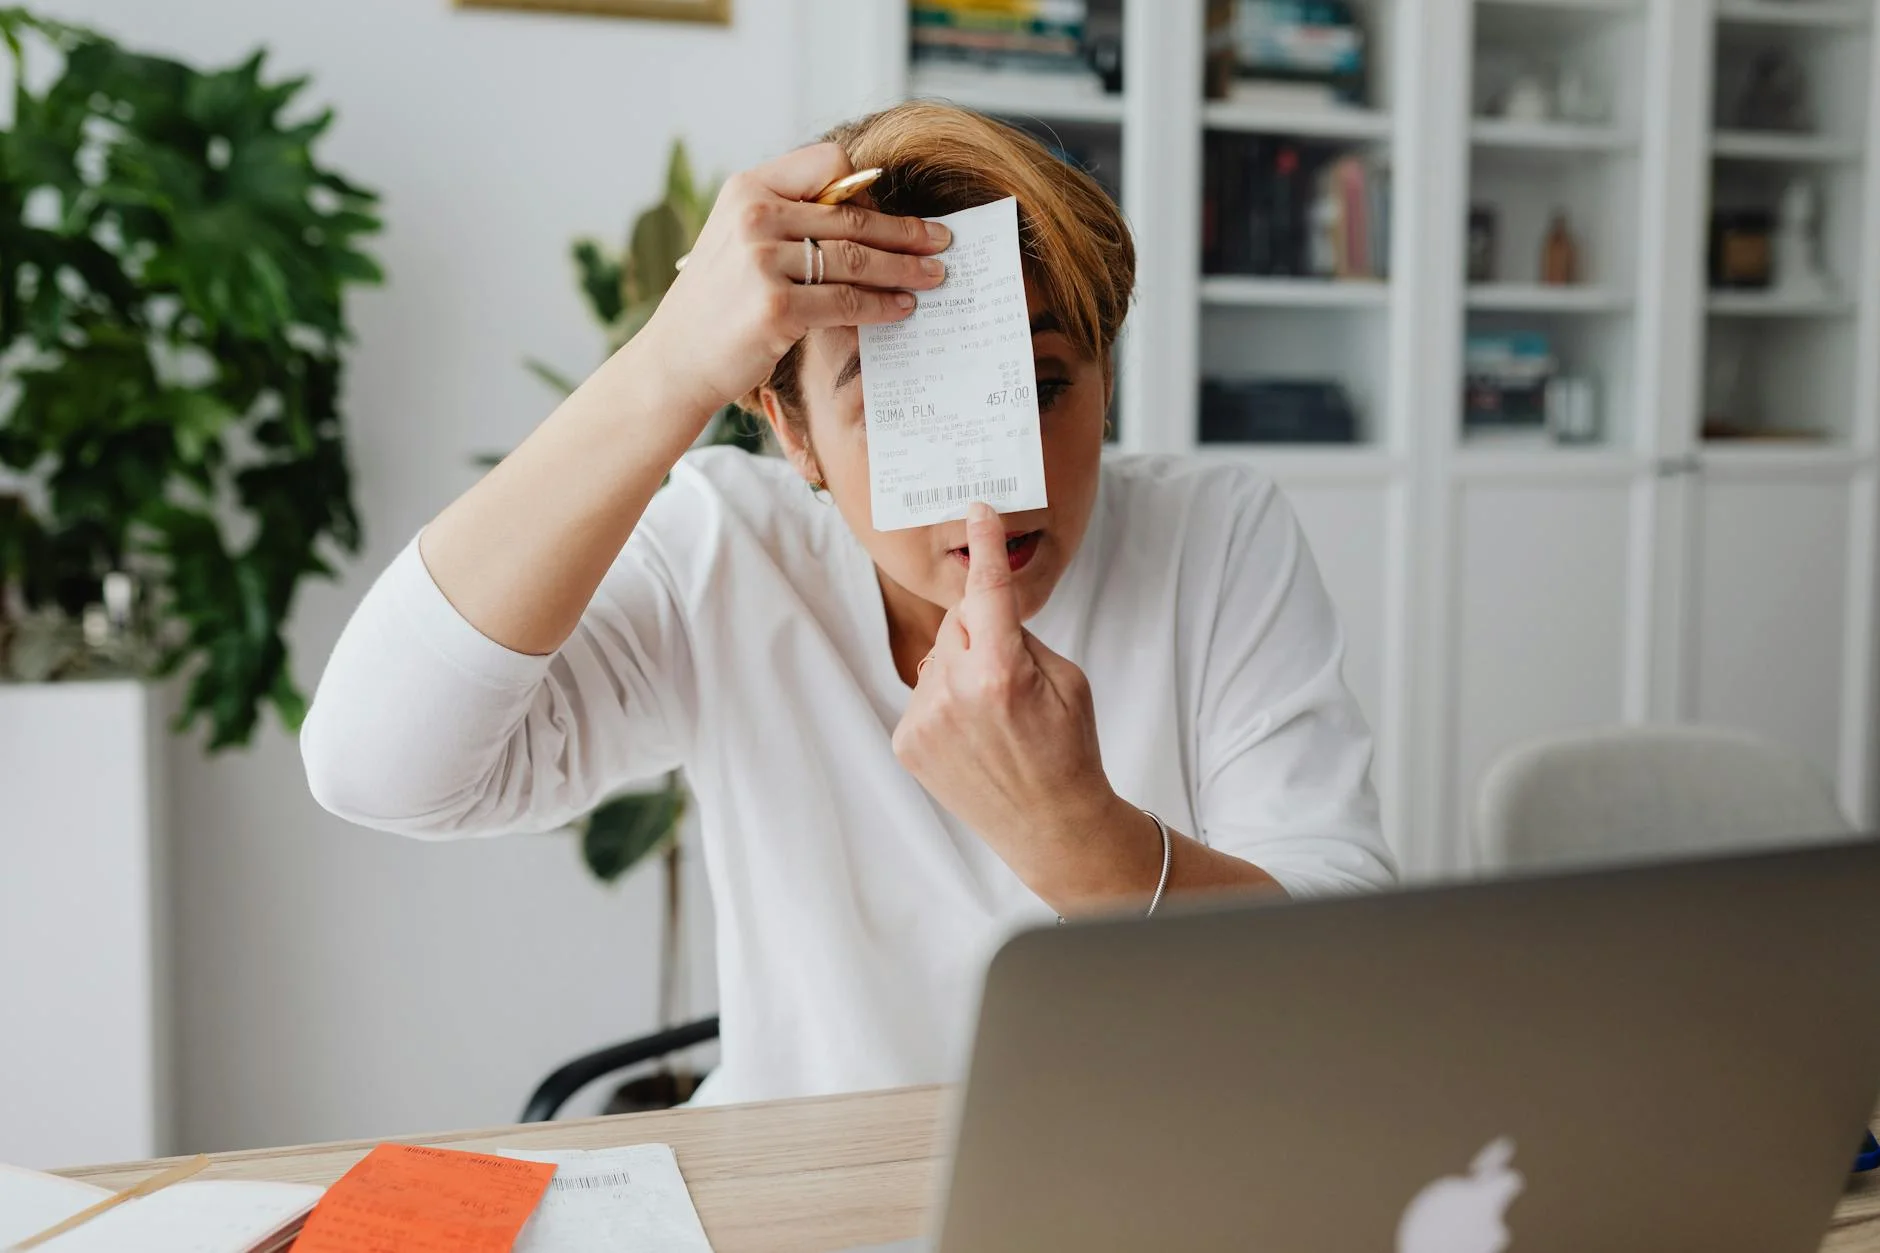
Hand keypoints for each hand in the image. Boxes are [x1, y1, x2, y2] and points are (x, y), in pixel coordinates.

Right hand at [633, 141, 950, 427]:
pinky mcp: (775, 308)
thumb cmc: (718, 302)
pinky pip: (846, 302)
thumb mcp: (739, 240)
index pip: (827, 163)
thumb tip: (867, 215)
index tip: (892, 212)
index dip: (866, 189)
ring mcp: (762, 263)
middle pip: (851, 216)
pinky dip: (882, 305)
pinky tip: (903, 308)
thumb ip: (789, 219)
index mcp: (747, 189)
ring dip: (903, 269)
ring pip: (855, 259)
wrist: (676, 360)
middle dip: (906, 232)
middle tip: (943, 242)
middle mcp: (753, 218)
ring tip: (934, 277)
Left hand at [892, 502, 1126, 903]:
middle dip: (983, 635)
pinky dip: (945, 704)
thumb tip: (985, 616)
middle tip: (1013, 680)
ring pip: (939, 659)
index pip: (988, 590)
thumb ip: (1021, 639)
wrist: (1051, 827)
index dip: (985, 547)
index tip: (978, 510)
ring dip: (962, 672)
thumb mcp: (1068, 681)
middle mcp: (954, 691)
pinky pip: (925, 694)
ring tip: (994, 721)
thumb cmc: (1069, 750)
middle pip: (959, 624)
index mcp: (1001, 670)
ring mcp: (924, 719)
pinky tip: (972, 738)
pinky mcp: (907, 742)